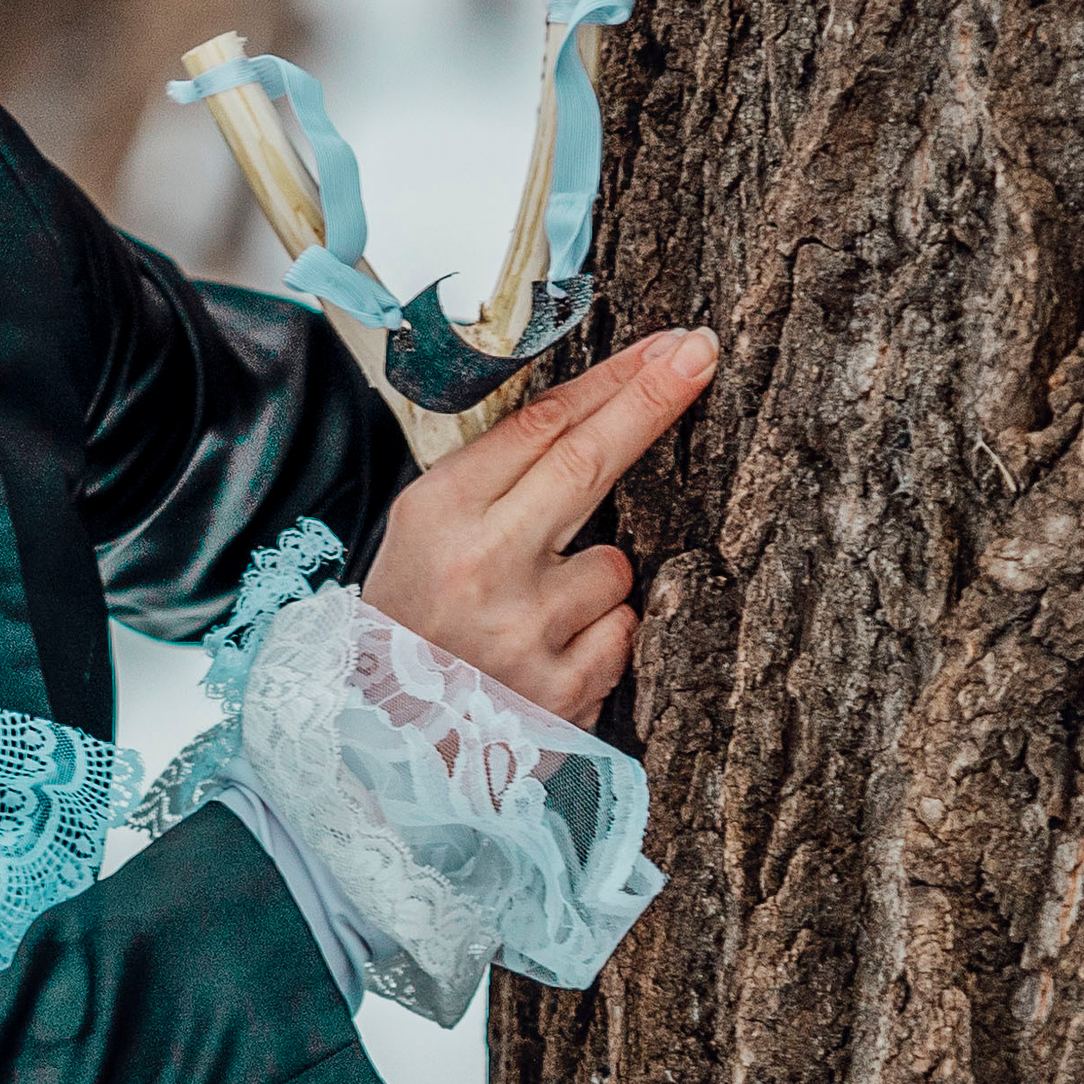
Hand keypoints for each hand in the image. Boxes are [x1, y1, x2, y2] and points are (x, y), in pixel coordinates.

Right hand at [360, 327, 718, 725]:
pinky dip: (600, 634)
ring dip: (593, 577)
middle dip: (652, 400)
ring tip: (530, 612)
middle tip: (699, 354)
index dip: (613, 381)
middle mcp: (480, 566)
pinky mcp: (562, 689)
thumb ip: (496, 475)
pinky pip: (623, 629)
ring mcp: (525, 631)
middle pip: (588, 461)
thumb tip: (596, 408)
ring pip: (615, 564)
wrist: (384, 736)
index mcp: (438, 514)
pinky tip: (548, 652)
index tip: (667, 347)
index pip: (539, 426)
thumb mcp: (425, 531)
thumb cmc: (412, 619)